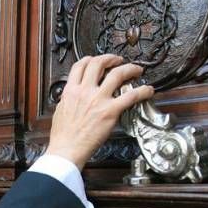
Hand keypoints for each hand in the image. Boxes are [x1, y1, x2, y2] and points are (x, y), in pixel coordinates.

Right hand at [46, 54, 154, 168]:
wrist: (66, 149)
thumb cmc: (63, 136)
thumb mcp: (60, 111)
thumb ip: (68, 100)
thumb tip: (72, 97)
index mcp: (71, 91)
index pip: (80, 66)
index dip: (90, 59)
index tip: (96, 60)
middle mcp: (85, 91)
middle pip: (99, 63)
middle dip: (111, 58)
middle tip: (118, 61)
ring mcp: (99, 100)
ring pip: (117, 74)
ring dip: (129, 68)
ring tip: (135, 70)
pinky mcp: (110, 111)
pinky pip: (131, 96)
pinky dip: (142, 91)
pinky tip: (148, 90)